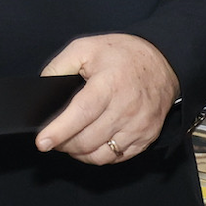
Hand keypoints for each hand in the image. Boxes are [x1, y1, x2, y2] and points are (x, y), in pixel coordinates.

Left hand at [36, 34, 179, 164]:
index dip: (60, 131)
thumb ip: (59, 66)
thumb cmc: (121, 54)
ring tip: (69, 142)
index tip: (42, 142)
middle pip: (88, 139)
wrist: (163, 61)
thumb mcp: (85, 47)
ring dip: (80, 153)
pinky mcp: (147, 136)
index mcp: (109, 84)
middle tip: (52, 139)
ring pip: (101, 154)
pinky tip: (90, 145)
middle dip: (64, 144)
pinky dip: (99, 156)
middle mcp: (126, 108)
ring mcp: (139, 125)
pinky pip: (117, 157)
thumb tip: (43, 87)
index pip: (81, 114)